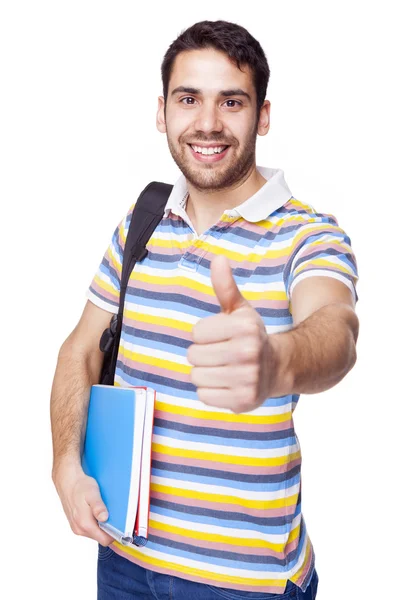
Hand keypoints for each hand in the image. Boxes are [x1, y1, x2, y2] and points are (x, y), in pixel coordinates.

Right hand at [53, 462, 113, 545]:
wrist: (67, 481)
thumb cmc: (80, 486)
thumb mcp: (93, 493)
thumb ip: (98, 507)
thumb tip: (104, 518)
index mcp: (84, 524)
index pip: (104, 540)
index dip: (114, 535)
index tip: (121, 526)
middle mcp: (79, 529)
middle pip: (100, 537)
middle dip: (108, 529)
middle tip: (114, 516)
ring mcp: (76, 527)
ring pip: (94, 533)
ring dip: (101, 526)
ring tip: (104, 511)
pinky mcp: (75, 524)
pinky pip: (89, 528)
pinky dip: (95, 523)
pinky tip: (96, 511)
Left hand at [187, 255, 277, 412]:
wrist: (279, 367)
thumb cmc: (251, 336)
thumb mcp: (240, 310)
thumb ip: (226, 287)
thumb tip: (218, 259)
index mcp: (245, 328)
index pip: (196, 332)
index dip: (204, 334)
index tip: (220, 336)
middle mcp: (248, 353)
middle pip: (193, 355)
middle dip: (202, 354)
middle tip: (221, 354)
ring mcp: (247, 379)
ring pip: (196, 376)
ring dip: (205, 373)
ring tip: (223, 368)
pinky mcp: (243, 400)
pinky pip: (204, 395)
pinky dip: (211, 391)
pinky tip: (226, 383)